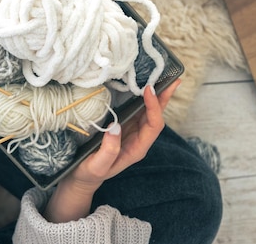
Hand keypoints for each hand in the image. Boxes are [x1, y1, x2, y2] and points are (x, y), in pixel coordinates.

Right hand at [43, 79, 180, 222]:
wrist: (82, 177)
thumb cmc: (89, 173)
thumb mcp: (97, 166)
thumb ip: (108, 150)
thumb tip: (115, 127)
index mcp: (137, 149)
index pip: (153, 126)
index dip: (154, 107)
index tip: (148, 90)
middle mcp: (138, 139)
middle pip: (156, 116)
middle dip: (164, 98)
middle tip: (173, 79)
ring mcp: (131, 132)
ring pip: (148, 112)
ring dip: (157, 96)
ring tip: (165, 78)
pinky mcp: (123, 126)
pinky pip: (137, 110)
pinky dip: (142, 98)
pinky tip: (144, 87)